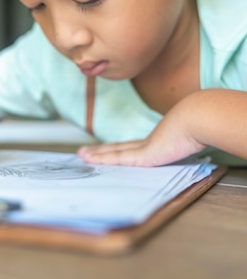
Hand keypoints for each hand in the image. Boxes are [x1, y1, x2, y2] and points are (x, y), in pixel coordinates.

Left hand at [78, 98, 206, 166]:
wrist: (196, 119)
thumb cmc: (198, 128)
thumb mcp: (189, 138)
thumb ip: (185, 143)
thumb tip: (191, 143)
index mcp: (158, 141)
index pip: (133, 148)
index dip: (118, 149)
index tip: (108, 150)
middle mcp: (146, 143)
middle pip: (118, 148)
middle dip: (102, 151)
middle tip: (85, 152)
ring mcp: (143, 148)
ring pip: (113, 152)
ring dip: (96, 154)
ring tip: (81, 155)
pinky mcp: (142, 155)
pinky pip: (117, 158)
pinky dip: (102, 159)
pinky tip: (88, 158)